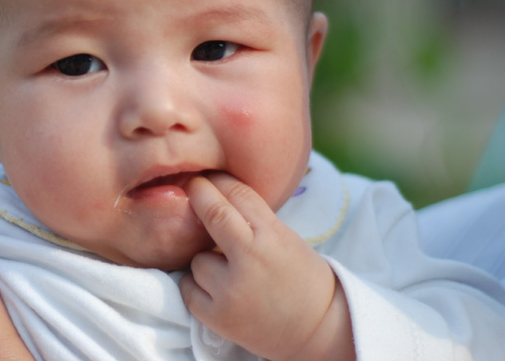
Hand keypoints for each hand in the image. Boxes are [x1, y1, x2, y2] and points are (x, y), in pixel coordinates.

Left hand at [179, 174, 354, 360]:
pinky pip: (188, 286)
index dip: (219, 180)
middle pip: (212, 211)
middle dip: (197, 192)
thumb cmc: (300, 277)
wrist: (317, 330)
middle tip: (192, 186)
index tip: (208, 176)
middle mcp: (250, 260)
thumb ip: (251, 219)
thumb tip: (213, 190)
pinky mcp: (217, 316)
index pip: (237, 193)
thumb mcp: (285, 239)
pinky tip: (214, 287)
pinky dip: (196, 285)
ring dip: (205, 259)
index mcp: (272, 237)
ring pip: (197, 258)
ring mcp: (231, 290)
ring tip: (225, 269)